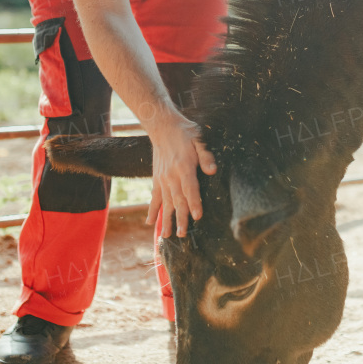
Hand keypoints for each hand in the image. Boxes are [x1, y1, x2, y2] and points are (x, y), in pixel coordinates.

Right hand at [146, 112, 217, 237]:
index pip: (190, 188)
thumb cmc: (185, 133)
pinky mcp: (157, 179)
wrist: (163, 127)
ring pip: (166, 203)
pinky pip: (154, 198)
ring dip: (167, 219)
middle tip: (183, 234)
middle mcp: (171, 176)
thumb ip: (206, 156)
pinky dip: (152, 211)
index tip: (197, 216)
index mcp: (184, 167)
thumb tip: (212, 171)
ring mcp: (162, 179)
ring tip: (168, 236)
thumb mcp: (199, 139)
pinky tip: (150, 224)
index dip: (194, 203)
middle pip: (178, 200)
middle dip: (181, 218)